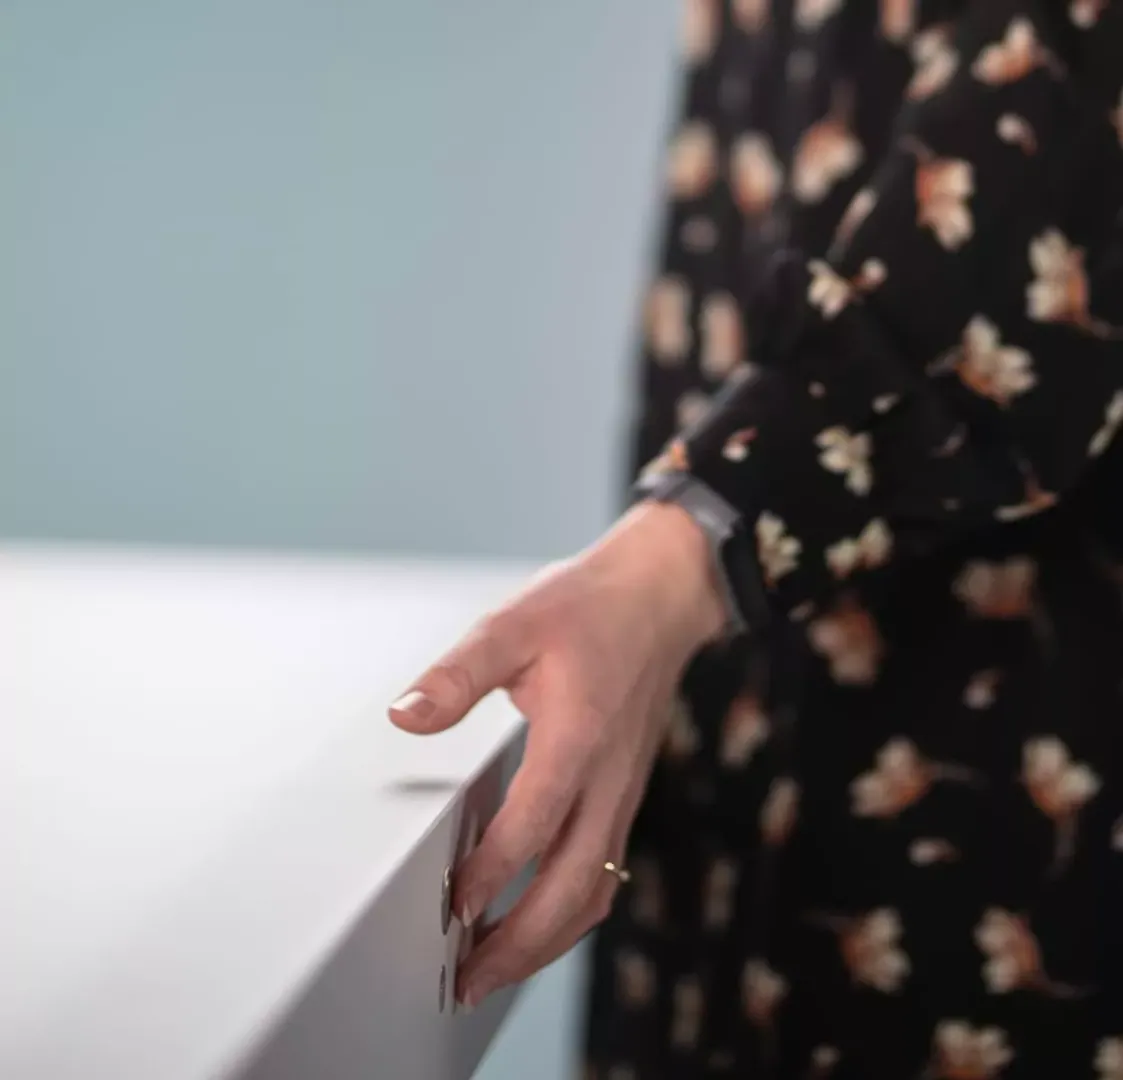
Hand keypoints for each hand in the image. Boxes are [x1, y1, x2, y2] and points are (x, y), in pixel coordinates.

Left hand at [388, 502, 725, 1007]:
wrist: (662, 597)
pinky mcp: (625, 792)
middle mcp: (609, 777)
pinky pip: (605, 871)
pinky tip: (541, 923)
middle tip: (467, 978)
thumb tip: (404, 716)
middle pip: (572, 885)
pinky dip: (572, 910)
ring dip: (548, 940)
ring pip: (595, 890)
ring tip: (496, 969)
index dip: (491, 874)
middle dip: (521, 942)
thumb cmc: (590, 607)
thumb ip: (457, 676)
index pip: (533, 827)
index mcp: (578, 737)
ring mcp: (623, 790)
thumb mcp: (513, 625)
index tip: (452, 909)